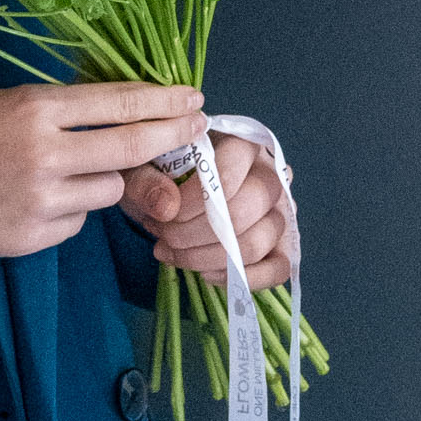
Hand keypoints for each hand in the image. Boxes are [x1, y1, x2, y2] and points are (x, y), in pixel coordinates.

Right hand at [0, 81, 207, 259]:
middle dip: (170, 136)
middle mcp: (45, 152)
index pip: (117, 102)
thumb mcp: (9, 105)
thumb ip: (67, 118)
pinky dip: (69, 211)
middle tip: (196, 129)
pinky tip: (34, 201)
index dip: (162, 100)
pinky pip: (78, 222)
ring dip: (102, 180)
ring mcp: (41, 199)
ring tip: (62, 173)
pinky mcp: (34, 237)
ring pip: (108, 190)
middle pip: (131, 147)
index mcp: (35, 109)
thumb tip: (129, 125)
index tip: (192, 98)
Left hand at [119, 133, 293, 289]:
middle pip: (243, 212)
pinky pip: (277, 268)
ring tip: (173, 253)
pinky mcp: (282, 244)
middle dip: (194, 235)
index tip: (164, 215)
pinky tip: (204, 273)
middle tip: (163, 236)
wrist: (166, 188)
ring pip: (257, 243)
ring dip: (208, 258)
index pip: (228, 176)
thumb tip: (168, 207)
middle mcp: (270, 174)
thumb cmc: (157, 172)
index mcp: (240, 143)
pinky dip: (239, 278)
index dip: (193, 203)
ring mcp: (280, 211)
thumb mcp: (139, 166)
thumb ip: (145, 180)